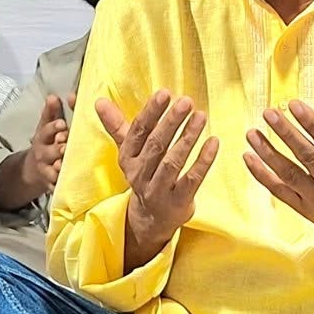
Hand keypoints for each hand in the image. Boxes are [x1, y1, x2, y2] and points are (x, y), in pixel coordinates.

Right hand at [0, 93, 71, 211]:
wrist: (31, 171)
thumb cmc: (45, 145)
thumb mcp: (45, 128)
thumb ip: (51, 113)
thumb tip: (53, 96)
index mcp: (42, 138)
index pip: (46, 131)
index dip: (54, 128)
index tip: (62, 124)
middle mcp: (42, 154)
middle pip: (49, 151)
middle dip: (57, 148)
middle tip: (65, 146)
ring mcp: (46, 170)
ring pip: (52, 169)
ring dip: (58, 167)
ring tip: (64, 165)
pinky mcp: (51, 184)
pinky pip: (55, 186)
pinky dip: (58, 186)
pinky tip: (64, 184)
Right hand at [97, 91, 218, 265]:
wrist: (150, 219)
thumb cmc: (144, 175)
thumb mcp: (129, 152)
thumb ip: (117, 125)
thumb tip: (99, 100)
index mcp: (127, 158)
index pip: (138, 132)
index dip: (151, 112)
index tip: (164, 93)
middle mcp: (140, 174)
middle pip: (156, 145)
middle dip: (171, 122)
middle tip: (186, 101)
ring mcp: (158, 190)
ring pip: (173, 161)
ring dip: (188, 138)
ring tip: (201, 116)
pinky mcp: (178, 202)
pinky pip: (192, 179)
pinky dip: (203, 161)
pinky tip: (214, 142)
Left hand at [244, 100, 313, 248]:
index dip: (311, 123)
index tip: (294, 105)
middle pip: (306, 155)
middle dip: (286, 133)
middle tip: (269, 113)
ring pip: (289, 173)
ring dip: (268, 152)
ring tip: (252, 133)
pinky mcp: (304, 209)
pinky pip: (279, 191)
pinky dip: (262, 175)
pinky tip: (249, 158)